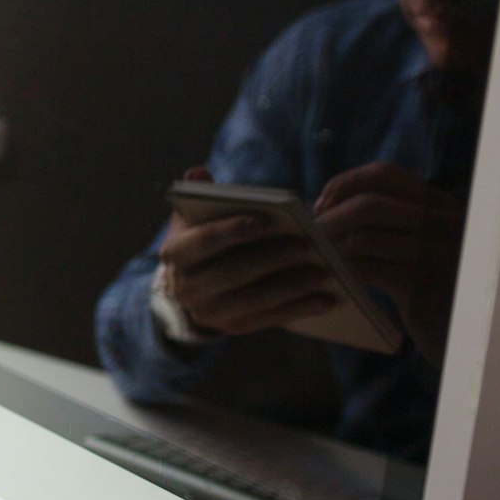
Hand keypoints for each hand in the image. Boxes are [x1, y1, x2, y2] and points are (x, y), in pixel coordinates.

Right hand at [159, 167, 339, 337]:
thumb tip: (198, 172)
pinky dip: (298, 309)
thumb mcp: (196, 217)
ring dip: (290, 288)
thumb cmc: (203, 239)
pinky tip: (325, 299)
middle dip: (271, 259)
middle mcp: (185, 287)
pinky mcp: (231, 327)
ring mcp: (207, 312)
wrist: (192, 285)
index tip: (266, 220)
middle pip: (232, 272)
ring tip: (323, 272)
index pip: (203, 241)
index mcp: (175, 253)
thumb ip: (202, 195)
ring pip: (252, 300)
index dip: (233, 230)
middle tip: (306, 245)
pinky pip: (267, 320)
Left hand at [314, 161, 464, 364]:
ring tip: (319, 259)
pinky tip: (334, 279)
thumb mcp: (424, 246)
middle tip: (312, 237)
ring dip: (330, 248)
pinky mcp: (420, 288)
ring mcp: (434, 255)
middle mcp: (443, 224)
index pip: (384, 174)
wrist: (470, 335)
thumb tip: (325, 208)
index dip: (344, 184)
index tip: (323, 205)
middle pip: (367, 205)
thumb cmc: (436, 289)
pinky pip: (364, 270)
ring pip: (361, 238)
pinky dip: (340, 272)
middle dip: (329, 219)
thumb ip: (391, 221)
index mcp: (442, 206)